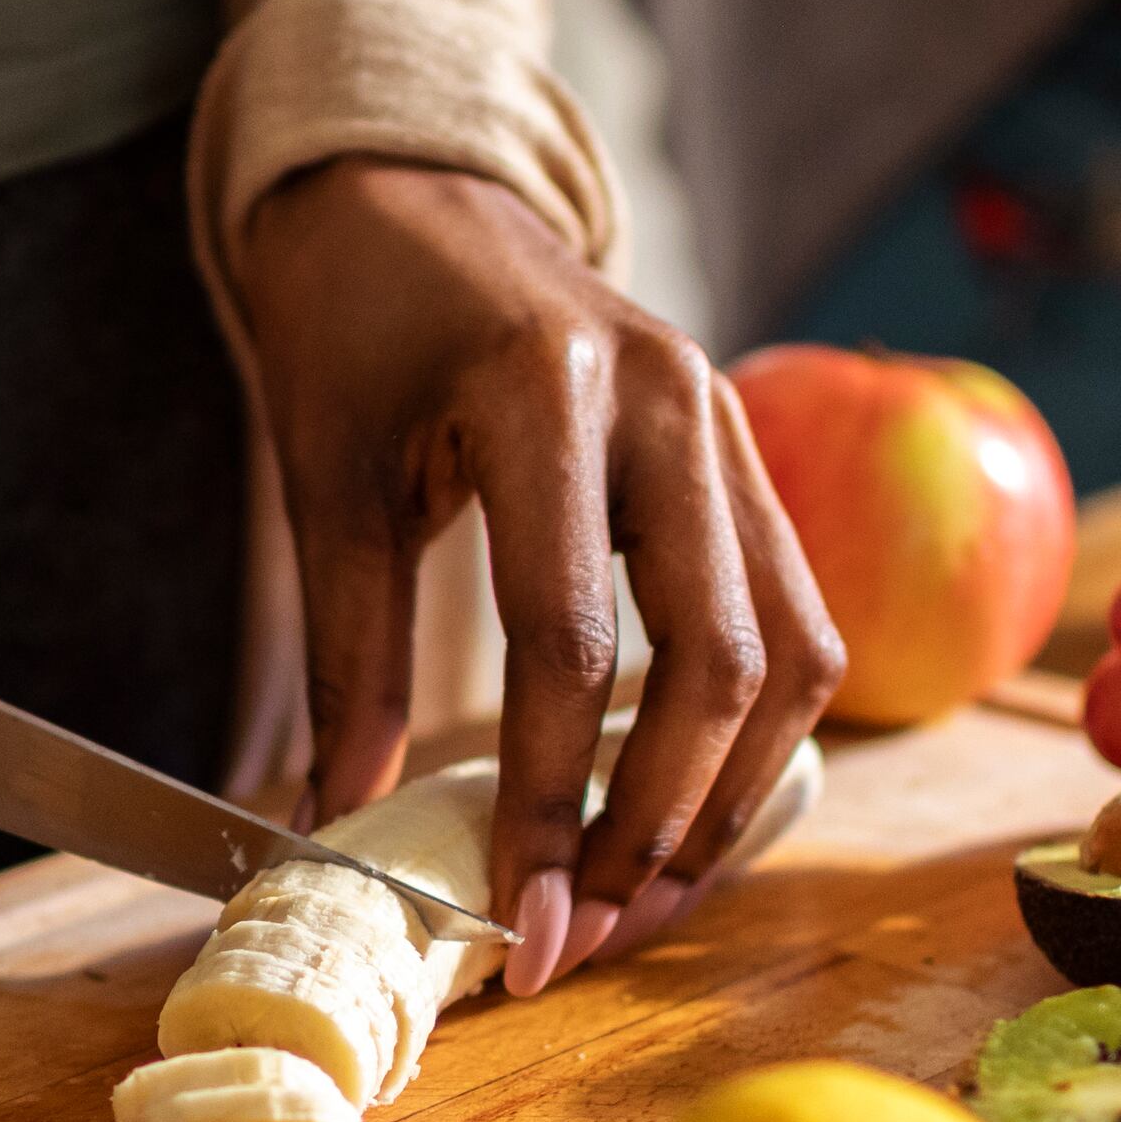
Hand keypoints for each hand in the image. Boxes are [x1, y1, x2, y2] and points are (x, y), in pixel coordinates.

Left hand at [229, 160, 841, 994]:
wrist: (415, 188)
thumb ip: (350, 655)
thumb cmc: (360, 322)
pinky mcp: (749, 458)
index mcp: (549, 390)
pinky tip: (683, 807)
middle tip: (587, 933)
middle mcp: (674, 401)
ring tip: (640, 897)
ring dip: (726, 797)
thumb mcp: (326, 477)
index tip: (521, 923)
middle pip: (718, 663)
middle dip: (658, 825)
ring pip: (791, 653)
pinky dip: (752, 735)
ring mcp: (731, 424)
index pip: (575, 644)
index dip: (550, 802)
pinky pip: (794, 619)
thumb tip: (345, 825)